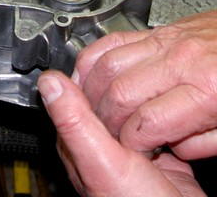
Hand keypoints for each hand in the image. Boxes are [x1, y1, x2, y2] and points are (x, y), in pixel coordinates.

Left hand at [39, 71, 204, 196]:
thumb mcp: (102, 160)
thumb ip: (76, 122)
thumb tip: (48, 82)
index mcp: (78, 147)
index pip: (72, 100)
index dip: (81, 77)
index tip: (91, 56)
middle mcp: (101, 149)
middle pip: (102, 102)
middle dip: (114, 84)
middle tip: (126, 64)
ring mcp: (130, 153)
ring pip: (129, 111)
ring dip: (138, 96)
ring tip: (149, 78)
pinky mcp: (158, 157)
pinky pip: (155, 123)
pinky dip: (160, 111)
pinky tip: (168, 103)